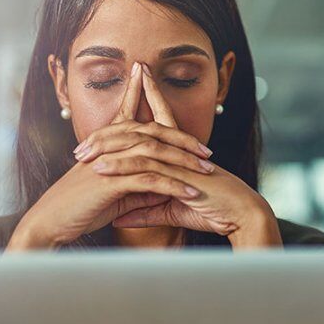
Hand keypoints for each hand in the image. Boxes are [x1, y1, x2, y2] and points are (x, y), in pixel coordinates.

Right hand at [5, 60, 211, 250]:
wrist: (49, 222)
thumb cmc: (78, 208)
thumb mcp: (113, 193)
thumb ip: (137, 183)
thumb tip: (164, 183)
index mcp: (107, 144)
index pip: (136, 120)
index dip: (159, 113)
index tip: (187, 126)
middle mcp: (109, 146)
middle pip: (153, 132)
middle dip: (183, 139)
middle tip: (207, 151)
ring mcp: (110, 161)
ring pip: (155, 152)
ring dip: (185, 162)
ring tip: (208, 171)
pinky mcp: (111, 180)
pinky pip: (150, 179)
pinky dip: (174, 185)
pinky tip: (191, 192)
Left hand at [100, 63, 282, 248]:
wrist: (241, 215)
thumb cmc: (212, 211)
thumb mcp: (171, 210)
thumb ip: (144, 210)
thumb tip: (119, 216)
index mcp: (177, 153)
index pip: (155, 124)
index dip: (136, 110)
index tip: (114, 106)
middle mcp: (177, 150)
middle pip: (140, 128)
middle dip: (111, 129)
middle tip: (85, 137)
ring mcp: (178, 159)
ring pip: (138, 145)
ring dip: (108, 147)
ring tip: (83, 153)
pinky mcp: (180, 174)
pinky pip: (146, 167)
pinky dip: (122, 167)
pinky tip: (101, 168)